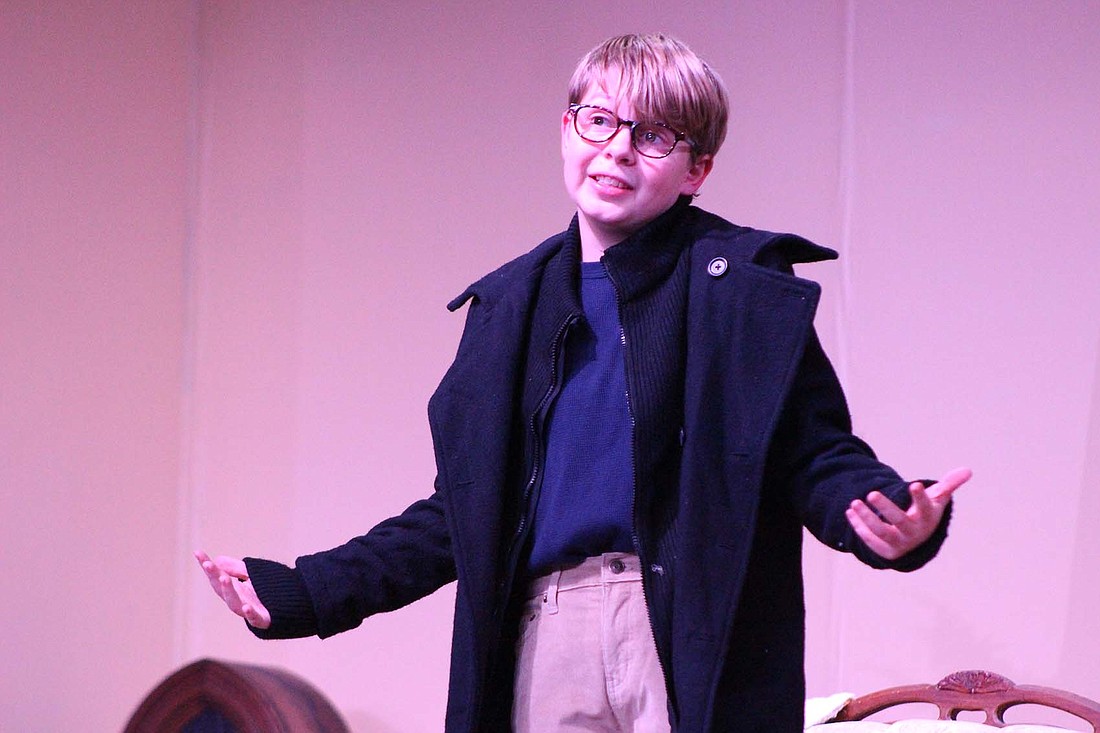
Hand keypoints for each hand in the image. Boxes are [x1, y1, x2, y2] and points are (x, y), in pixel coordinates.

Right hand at [194, 550, 271, 628]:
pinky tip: (246, 607)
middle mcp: (238, 600)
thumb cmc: (266, 594)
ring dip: (228, 591)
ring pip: (234, 603)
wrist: (287, 612)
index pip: (217, 576)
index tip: (197, 552)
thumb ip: (236, 568)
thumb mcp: (252, 575)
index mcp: (234, 589)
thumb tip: (216, 560)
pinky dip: (250, 613)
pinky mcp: (262, 620)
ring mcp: (248, 610)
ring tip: (224, 579)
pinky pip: (255, 618)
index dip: (207, 565)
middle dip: (214, 576)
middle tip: (208, 564)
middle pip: (222, 588)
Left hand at [845, 467, 970, 560]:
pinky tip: (850, 512)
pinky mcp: (885, 551)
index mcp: (927, 518)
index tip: (913, 484)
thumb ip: (949, 484)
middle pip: (900, 521)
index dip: (920, 498)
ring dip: (866, 518)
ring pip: (881, 532)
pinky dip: (859, 526)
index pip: (925, 508)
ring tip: (854, 502)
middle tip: (872, 493)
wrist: (918, 544)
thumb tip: (968, 470)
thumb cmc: (926, 515)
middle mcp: (913, 532)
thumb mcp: (937, 500)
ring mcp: (899, 543)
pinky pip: (870, 539)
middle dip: (886, 508)